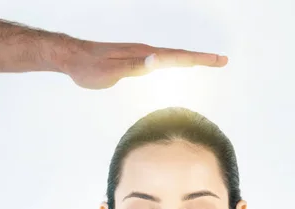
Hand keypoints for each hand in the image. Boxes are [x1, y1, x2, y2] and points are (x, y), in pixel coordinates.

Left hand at [58, 39, 228, 89]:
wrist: (71, 57)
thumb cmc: (89, 67)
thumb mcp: (111, 70)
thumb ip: (135, 66)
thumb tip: (158, 61)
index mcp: (145, 55)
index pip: (178, 57)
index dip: (200, 59)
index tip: (219, 60)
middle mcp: (146, 53)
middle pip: (180, 55)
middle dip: (203, 58)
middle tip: (222, 61)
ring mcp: (141, 55)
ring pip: (172, 57)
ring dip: (191, 60)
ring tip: (207, 62)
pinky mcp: (136, 59)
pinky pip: (162, 61)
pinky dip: (176, 63)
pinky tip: (176, 66)